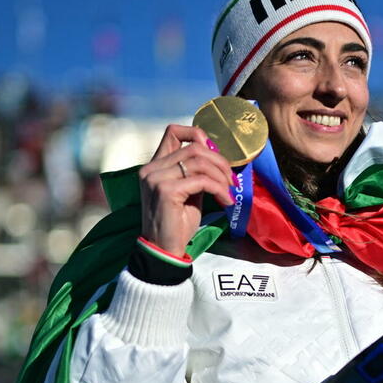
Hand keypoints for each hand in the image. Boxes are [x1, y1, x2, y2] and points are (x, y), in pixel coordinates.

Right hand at [139, 125, 234, 256]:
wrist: (164, 250)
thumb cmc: (177, 224)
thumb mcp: (189, 192)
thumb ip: (196, 172)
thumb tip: (217, 155)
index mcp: (154, 166)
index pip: (173, 132)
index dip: (198, 135)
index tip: (215, 155)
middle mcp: (151, 168)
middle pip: (193, 147)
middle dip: (219, 161)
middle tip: (231, 180)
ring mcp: (156, 178)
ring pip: (199, 162)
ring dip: (221, 177)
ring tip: (229, 192)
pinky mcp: (166, 190)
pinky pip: (201, 180)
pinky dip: (218, 189)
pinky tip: (225, 201)